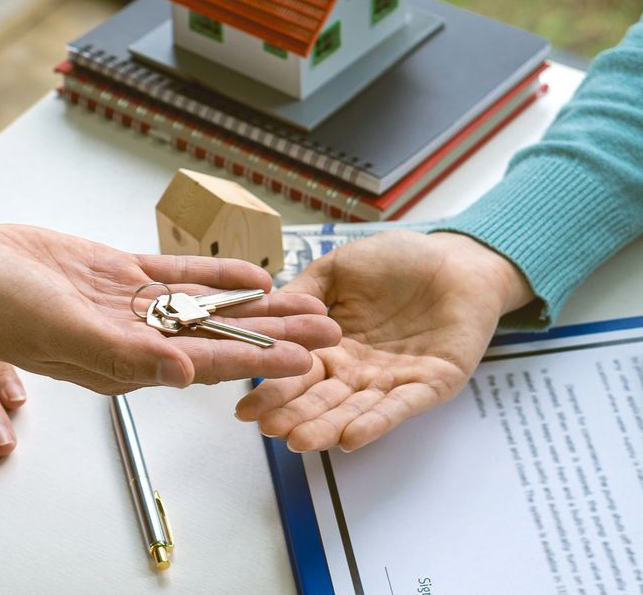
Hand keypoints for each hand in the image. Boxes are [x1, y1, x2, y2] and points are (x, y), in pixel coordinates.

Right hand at [0, 225, 341, 393]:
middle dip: (274, 333)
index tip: (311, 358)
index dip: (262, 360)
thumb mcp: (62, 330)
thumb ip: (122, 354)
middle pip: (218, 336)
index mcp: (124, 364)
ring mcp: (124, 306)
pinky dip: (210, 274)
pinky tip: (247, 272)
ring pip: (203, 306)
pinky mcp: (112, 274)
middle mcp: (131, 339)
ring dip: (251, 305)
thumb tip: (184, 374)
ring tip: (302, 301)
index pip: (208, 364)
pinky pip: (173, 275)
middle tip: (327, 327)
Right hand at [234, 231, 534, 451]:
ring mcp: (392, 380)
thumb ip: (304, 290)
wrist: (457, 259)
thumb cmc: (400, 260)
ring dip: (327, 427)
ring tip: (299, 442)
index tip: (244, 409)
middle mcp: (357, 370)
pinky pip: (400, 407)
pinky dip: (377, 423)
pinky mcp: (430, 385)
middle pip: (320, 399)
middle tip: (267, 429)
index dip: (271, 391)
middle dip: (293, 416)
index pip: (295, 373)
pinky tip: (352, 439)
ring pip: (354, 410)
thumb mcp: (339, 268)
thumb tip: (265, 312)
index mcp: (331, 346)